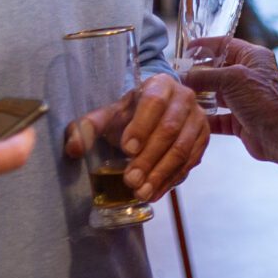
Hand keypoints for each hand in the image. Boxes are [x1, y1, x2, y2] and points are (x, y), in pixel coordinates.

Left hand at [65, 75, 208, 201]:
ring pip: (183, 148)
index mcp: (160, 84)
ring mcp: (198, 120)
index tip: (126, 149)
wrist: (157, 111)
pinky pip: (191, 162)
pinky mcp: (204, 140)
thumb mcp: (108, 115)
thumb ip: (87, 127)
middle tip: (130, 180)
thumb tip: (73, 149)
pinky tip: (154, 193)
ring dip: (161, 173)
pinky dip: (172, 180)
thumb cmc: (130, 113)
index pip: (154, 103)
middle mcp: (185, 98)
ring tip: (141, 192)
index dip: (141, 126)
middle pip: (170, 130)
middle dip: (149, 158)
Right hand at [182, 37, 277, 161]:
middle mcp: (249, 76)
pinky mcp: (240, 120)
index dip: (205, 46)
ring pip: (216, 95)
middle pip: (217, 71)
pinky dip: (205, 119)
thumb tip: (182, 77)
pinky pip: (217, 118)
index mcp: (252, 58)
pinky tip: (189, 118)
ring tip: (178, 97)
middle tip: (175, 77)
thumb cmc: (263, 100)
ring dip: (199, 97)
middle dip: (197, 75)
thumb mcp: (232, 79)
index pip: (225, 45)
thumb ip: (205, 76)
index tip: (185, 50)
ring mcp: (244, 100)